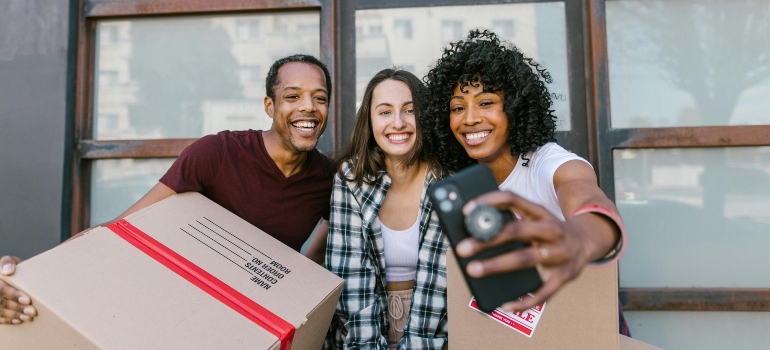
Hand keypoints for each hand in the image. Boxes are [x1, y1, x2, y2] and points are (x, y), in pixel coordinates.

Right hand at [1, 256, 36, 324]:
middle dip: (17, 308)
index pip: (2, 290)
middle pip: (1, 303)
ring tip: (29, 317)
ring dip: (15, 315)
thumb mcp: (9, 262)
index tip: (28, 299)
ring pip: (0, 312)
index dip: (14, 295)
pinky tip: (20, 320)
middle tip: (32, 311)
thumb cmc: (10, 269)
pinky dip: (9, 320)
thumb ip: (8, 263)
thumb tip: (8, 271)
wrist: (6, 277)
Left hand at [455, 191, 591, 311]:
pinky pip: (543, 292)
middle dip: (487, 240)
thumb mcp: (534, 219)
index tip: (466, 210)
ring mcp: (559, 253)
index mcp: (539, 212)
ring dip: (497, 265)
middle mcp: (551, 230)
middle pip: (516, 231)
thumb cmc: (547, 231)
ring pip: (525, 258)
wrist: (586, 242)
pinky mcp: (565, 276)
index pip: (512, 199)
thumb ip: (509, 220)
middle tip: (462, 248)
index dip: (489, 202)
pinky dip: (524, 300)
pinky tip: (505, 304)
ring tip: (474, 270)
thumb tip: (472, 227)